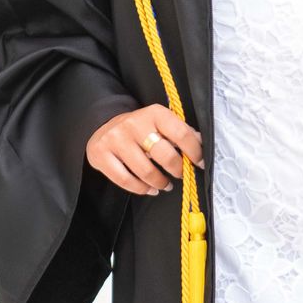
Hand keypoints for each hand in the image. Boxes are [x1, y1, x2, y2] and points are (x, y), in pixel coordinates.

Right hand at [86, 103, 203, 196]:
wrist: (103, 125)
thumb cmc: (139, 128)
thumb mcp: (160, 122)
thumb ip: (180, 131)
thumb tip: (202, 144)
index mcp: (154, 113)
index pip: (181, 133)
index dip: (195, 151)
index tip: (200, 163)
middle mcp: (134, 124)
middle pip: (164, 155)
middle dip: (177, 170)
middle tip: (180, 174)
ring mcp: (115, 139)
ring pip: (146, 171)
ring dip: (160, 183)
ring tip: (165, 184)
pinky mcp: (101, 154)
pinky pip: (125, 180)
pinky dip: (141, 189)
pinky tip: (148, 189)